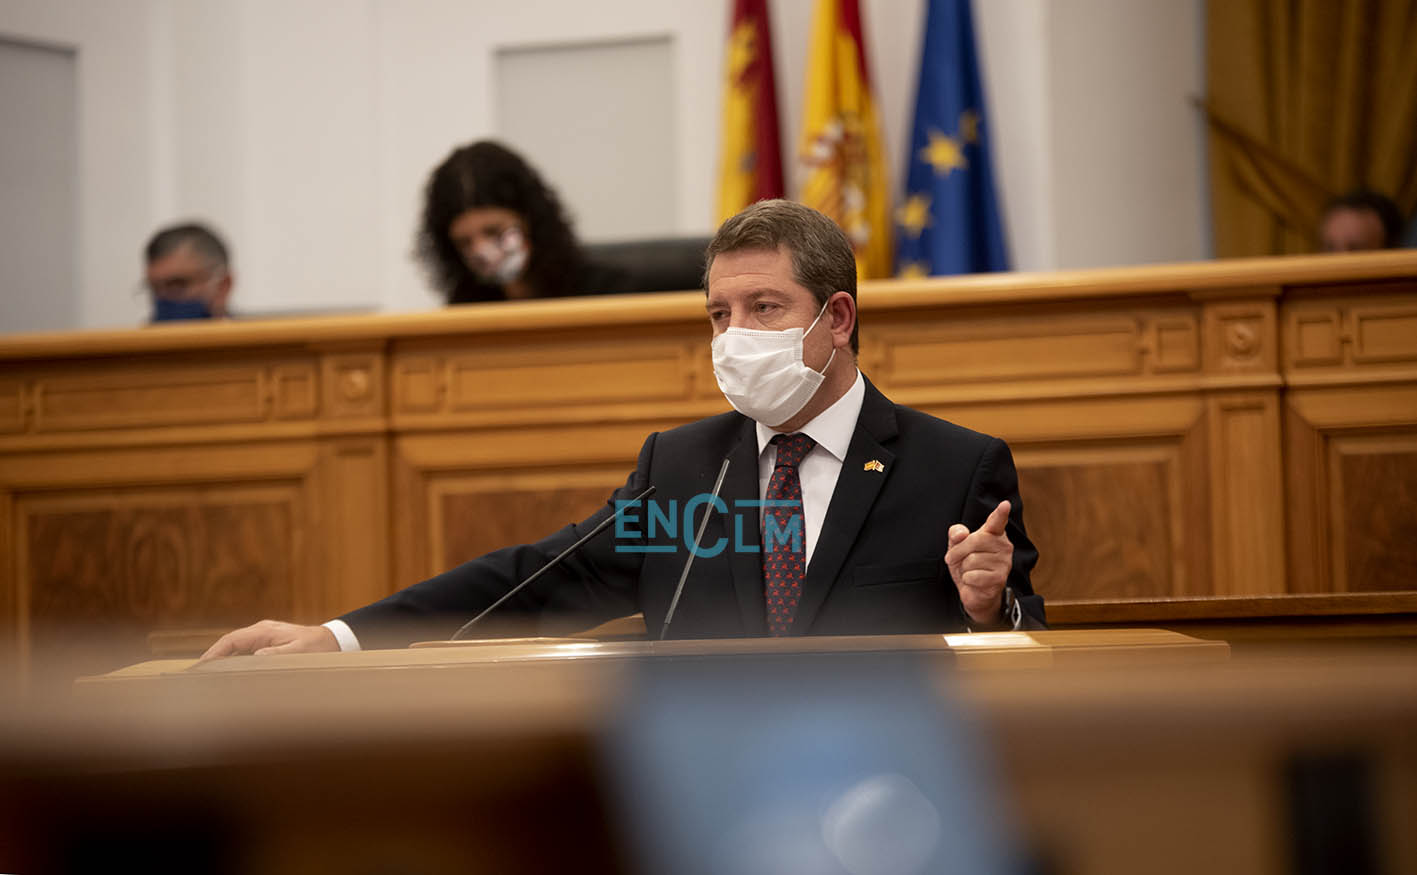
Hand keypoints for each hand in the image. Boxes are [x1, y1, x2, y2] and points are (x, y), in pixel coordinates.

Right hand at [199, 619, 338, 661]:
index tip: (200, 666)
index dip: (214, 653)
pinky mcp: (268, 642)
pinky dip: (233, 659)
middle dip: (212, 657)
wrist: (334, 640)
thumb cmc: (318, 648)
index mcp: (265, 631)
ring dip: (221, 659)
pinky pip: (245, 650)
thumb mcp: (299, 652)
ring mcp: (264, 635)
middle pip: (229, 643)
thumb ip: (277, 655)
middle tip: (195, 674)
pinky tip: (228, 672)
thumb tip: (255, 658)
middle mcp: (261, 631)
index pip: (231, 640)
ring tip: (206, 676)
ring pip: (236, 647)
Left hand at [945, 500, 1013, 626]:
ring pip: (972, 560)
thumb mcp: (956, 546)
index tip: (1005, 504)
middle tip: (954, 559)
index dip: (1000, 514)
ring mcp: (1004, 562)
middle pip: (974, 541)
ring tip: (970, 571)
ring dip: (964, 568)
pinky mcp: (1000, 578)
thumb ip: (956, 534)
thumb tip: (961, 534)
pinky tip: (974, 581)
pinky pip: (973, 575)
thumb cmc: (967, 563)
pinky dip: (967, 580)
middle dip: (958, 552)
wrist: (973, 591)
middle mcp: (1003, 546)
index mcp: (994, 534)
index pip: (997, 521)